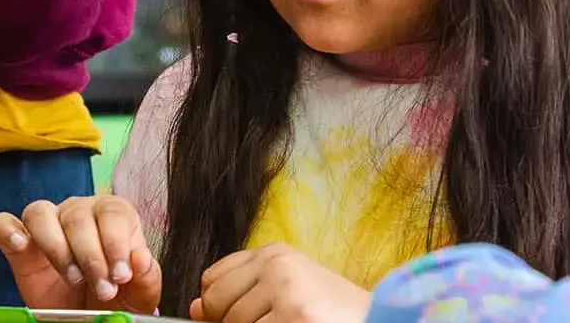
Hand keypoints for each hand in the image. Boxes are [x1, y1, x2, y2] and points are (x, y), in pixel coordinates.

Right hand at [0, 195, 161, 311]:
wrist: (90, 315)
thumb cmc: (117, 296)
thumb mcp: (139, 293)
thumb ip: (145, 276)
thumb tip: (140, 259)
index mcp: (112, 214)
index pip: (112, 214)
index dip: (116, 243)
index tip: (121, 275)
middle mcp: (78, 211)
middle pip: (77, 217)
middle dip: (91, 257)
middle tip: (102, 290)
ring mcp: (47, 224)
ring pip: (41, 214)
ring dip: (56, 248)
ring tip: (72, 278)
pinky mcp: (20, 245)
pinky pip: (4, 223)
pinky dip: (8, 230)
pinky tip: (20, 245)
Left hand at [193, 243, 369, 322]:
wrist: (375, 320)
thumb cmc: (332, 312)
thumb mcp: (287, 292)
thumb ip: (241, 294)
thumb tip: (194, 308)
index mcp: (275, 253)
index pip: (212, 278)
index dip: (216, 305)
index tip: (234, 316)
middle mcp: (277, 264)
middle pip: (216, 302)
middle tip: (271, 322)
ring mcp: (285, 289)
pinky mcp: (294, 316)